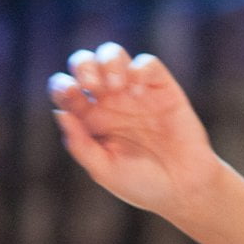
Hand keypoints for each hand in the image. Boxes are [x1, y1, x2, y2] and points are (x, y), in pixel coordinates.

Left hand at [49, 43, 221, 217]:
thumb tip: (59, 112)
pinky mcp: (162, 88)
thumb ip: (80, 144)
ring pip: (113, 54)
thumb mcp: (104, 170)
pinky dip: (139, 69)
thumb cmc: (141, 184)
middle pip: (84, 63)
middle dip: (82, 65)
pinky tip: (139, 91)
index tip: (72, 95)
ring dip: (108, 61)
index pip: (65, 90)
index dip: (61, 85)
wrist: (184, 189)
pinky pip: (146, 63)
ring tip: (115, 85)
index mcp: (89, 119)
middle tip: (93, 86)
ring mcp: (135, 92)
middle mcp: (109, 101)